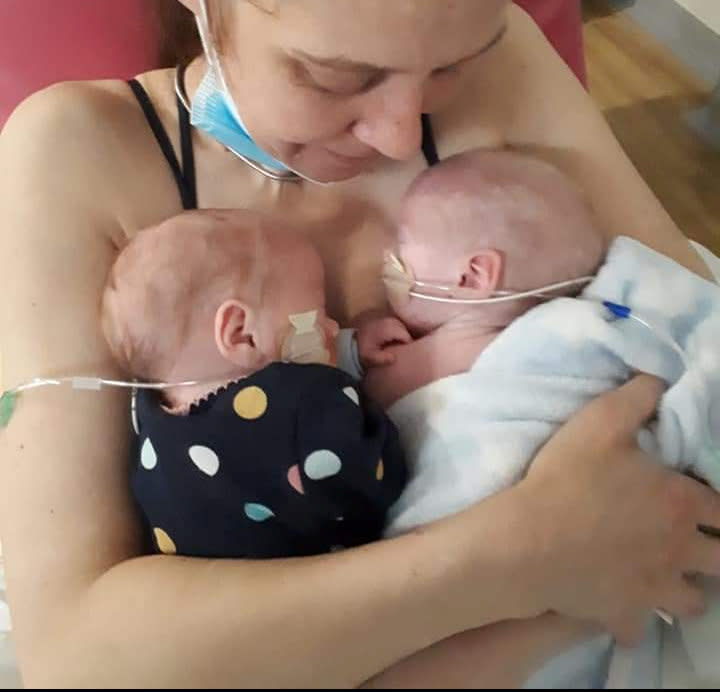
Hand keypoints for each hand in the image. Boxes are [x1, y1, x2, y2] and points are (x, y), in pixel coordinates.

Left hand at [356, 317, 411, 367]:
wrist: (350, 342)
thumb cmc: (362, 350)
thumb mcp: (371, 358)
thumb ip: (383, 359)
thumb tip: (394, 358)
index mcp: (387, 329)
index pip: (406, 336)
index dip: (408, 345)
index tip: (406, 353)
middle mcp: (388, 321)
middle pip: (405, 329)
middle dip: (406, 339)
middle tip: (404, 349)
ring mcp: (385, 318)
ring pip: (401, 325)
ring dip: (402, 334)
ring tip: (400, 344)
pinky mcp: (382, 318)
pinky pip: (395, 323)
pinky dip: (397, 329)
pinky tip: (394, 338)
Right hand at [518, 375, 719, 644]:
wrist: (527, 541)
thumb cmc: (566, 479)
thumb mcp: (599, 422)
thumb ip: (637, 397)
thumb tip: (661, 380)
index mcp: (680, 503)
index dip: (718, 507)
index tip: (704, 505)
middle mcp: (679, 550)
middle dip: (716, 551)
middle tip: (693, 540)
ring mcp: (652, 587)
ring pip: (694, 601)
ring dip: (687, 588)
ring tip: (666, 575)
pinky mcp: (622, 612)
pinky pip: (639, 628)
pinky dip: (635, 619)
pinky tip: (623, 606)